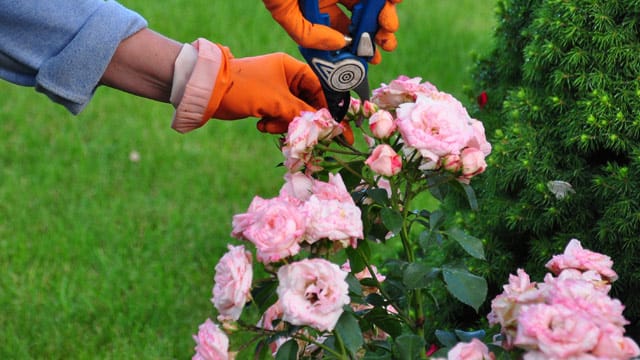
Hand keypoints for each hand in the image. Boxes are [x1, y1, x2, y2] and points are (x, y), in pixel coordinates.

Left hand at [171, 39, 325, 133]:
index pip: (321, 88)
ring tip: (269, 125)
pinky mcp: (266, 104)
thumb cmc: (244, 88)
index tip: (340, 128)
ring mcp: (276, 91)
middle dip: (303, 120)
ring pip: (294, 114)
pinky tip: (261, 125)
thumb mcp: (276, 101)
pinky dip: (274, 124)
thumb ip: (302, 113)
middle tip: (305, 136)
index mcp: (292, 67)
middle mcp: (286, 77)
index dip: (330, 109)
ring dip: (284, 124)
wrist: (209, 93)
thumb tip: (325, 126)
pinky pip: (281, 118)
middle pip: (308, 103)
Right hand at [262, 0, 400, 63]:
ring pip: (373, 3)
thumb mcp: (284, 13)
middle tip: (385, 41)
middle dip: (378, 33)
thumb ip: (309, 35)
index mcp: (318, 10)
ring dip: (386, 14)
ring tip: (389, 22)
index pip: (343, 32)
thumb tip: (340, 45)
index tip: (372, 59)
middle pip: (363, 18)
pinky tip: (392, 1)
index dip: (359, 47)